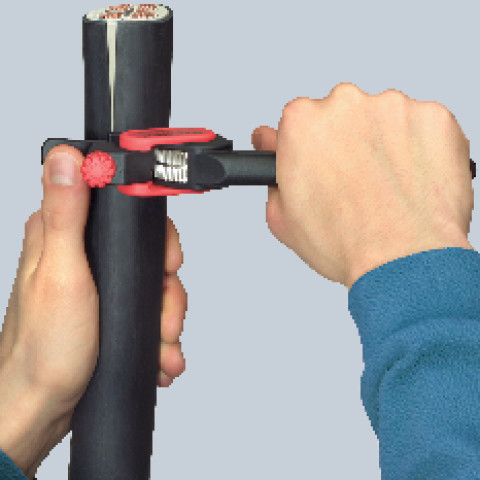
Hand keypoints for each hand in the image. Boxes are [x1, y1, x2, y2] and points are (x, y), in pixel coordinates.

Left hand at [0, 145, 186, 476]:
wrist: (39, 406)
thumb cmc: (44, 348)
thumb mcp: (62, 275)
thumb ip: (67, 214)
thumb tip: (68, 158)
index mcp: (62, 234)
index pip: (121, 207)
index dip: (153, 231)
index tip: (167, 260)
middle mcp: (79, 254)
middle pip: (146, 251)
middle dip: (166, 287)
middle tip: (166, 314)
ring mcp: (96, 283)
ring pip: (151, 283)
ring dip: (167, 316)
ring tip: (164, 345)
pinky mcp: (106, 308)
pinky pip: (144, 307)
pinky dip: (158, 330)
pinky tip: (158, 349)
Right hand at [252, 83, 474, 288]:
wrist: (403, 259)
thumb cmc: (345, 243)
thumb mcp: (282, 219)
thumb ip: (273, 178)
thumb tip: (274, 161)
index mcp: (303, 123)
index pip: (297, 120)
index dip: (305, 145)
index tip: (315, 158)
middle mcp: (345, 104)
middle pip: (340, 115)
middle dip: (344, 143)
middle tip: (352, 183)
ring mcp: (393, 107)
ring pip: (382, 120)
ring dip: (381, 145)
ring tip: (384, 188)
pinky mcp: (433, 118)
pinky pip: (421, 128)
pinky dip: (417, 149)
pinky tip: (410, 181)